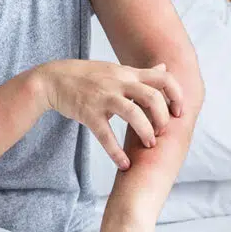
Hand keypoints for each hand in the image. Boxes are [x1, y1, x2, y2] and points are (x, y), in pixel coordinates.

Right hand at [36, 60, 182, 169]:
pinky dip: (116, 152)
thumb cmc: (87, 76)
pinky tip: (124, 164)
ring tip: (149, 145)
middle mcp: (118, 83)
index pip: (163, 78)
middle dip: (163, 118)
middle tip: (161, 132)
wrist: (52, 79)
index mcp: (128, 73)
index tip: (178, 112)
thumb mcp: (116, 69)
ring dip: (146, 132)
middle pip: (152, 97)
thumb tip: (164, 67)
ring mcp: (103, 98)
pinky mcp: (88, 113)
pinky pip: (106, 135)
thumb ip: (141, 72)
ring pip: (134, 114)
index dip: (177, 95)